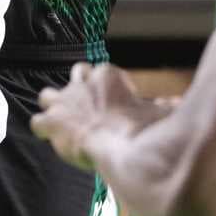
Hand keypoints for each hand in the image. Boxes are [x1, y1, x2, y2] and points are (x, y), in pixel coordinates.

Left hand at [33, 63, 157, 168]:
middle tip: (85, 105)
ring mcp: (63, 101)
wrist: (115, 143)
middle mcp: (81, 83)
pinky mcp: (51, 122)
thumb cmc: (139, 127)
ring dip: (54, 105)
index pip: (101, 71)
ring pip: (48, 94)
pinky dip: (43, 130)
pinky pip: (37, 122)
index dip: (106, 88)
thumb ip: (163, 106)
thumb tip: (177, 102)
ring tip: (61, 118)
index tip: (114, 103)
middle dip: (78, 87)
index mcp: (106, 75)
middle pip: (75, 74)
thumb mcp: (156, 112)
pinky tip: (50, 138)